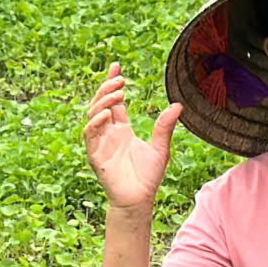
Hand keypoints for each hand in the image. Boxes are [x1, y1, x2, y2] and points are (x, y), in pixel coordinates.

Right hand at [82, 62, 182, 211]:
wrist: (140, 200)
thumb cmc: (148, 176)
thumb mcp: (160, 147)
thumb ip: (165, 126)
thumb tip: (178, 105)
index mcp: (122, 129)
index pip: (115, 101)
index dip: (113, 83)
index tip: (117, 66)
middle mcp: (109, 133)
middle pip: (101, 104)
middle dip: (107, 89)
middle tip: (120, 80)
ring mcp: (100, 143)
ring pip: (93, 115)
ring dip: (102, 102)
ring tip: (118, 94)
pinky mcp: (95, 155)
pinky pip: (90, 135)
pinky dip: (96, 123)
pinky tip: (107, 114)